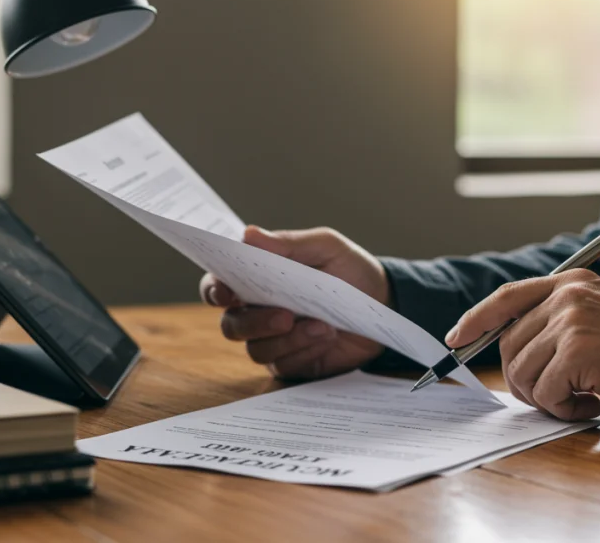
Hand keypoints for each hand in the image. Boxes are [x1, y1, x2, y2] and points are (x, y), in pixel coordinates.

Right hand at [201, 225, 386, 379]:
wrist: (385, 304)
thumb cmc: (350, 270)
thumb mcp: (326, 248)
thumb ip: (288, 244)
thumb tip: (249, 234)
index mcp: (257, 279)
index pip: (218, 287)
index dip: (214, 291)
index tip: (226, 293)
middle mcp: (258, 312)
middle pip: (232, 325)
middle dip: (254, 322)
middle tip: (285, 316)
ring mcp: (274, 340)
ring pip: (257, 349)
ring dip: (288, 339)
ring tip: (322, 326)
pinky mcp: (294, 363)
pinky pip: (285, 365)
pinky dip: (305, 351)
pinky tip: (326, 338)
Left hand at [445, 269, 599, 419]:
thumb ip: (561, 321)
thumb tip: (515, 348)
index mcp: (571, 284)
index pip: (507, 297)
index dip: (476, 319)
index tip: (456, 339)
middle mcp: (567, 296)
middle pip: (509, 345)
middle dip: (523, 380)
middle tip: (556, 396)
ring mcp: (571, 322)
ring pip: (522, 372)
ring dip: (546, 398)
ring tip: (581, 399)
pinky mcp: (578, 352)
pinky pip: (544, 392)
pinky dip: (562, 409)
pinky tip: (591, 404)